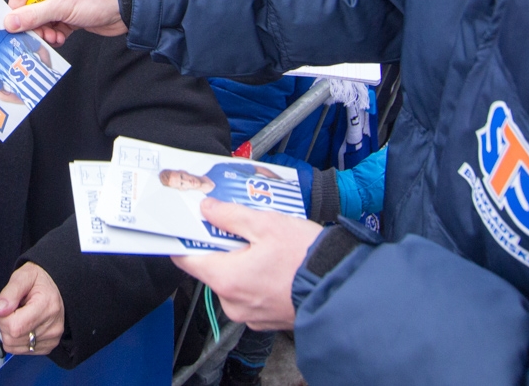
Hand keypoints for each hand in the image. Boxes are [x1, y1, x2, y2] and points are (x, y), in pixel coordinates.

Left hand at [0, 262, 64, 356]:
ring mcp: (51, 338)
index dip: (2, 317)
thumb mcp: (23, 276)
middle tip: (12, 309)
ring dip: (9, 333)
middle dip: (4, 324)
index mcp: (47, 305)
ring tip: (19, 316)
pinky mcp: (48, 346)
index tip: (6, 305)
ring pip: (13, 346)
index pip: (14, 326)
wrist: (55, 289)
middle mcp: (52, 326)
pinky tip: (24, 326)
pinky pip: (20, 350)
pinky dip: (16, 340)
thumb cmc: (39, 281)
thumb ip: (9, 292)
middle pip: (12, 338)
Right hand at [3, 0, 124, 46]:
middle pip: (30, 9)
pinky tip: (60, 39)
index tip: (17, 26)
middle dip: (33, 25)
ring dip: (45, 33)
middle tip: (39, 36)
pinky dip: (55, 36)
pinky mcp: (71, 16)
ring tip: (53, 38)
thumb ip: (34, 15)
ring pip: (42, 21)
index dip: (17, 10)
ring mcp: (63, 3)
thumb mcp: (61, 6)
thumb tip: (10, 22)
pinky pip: (55, 28)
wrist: (127, 7)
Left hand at [170, 200, 322, 331]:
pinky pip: (251, 294)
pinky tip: (276, 263)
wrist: (343, 289)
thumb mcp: (266, 224)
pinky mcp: (267, 319)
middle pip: (212, 269)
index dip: (186, 238)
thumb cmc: (306, 258)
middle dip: (223, 246)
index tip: (191, 223)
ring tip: (265, 243)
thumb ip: (230, 215)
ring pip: (233, 281)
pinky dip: (257, 278)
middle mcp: (233, 303)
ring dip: (242, 261)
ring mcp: (250, 315)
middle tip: (241, 226)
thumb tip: (207, 209)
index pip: (186, 260)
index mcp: (227, 279)